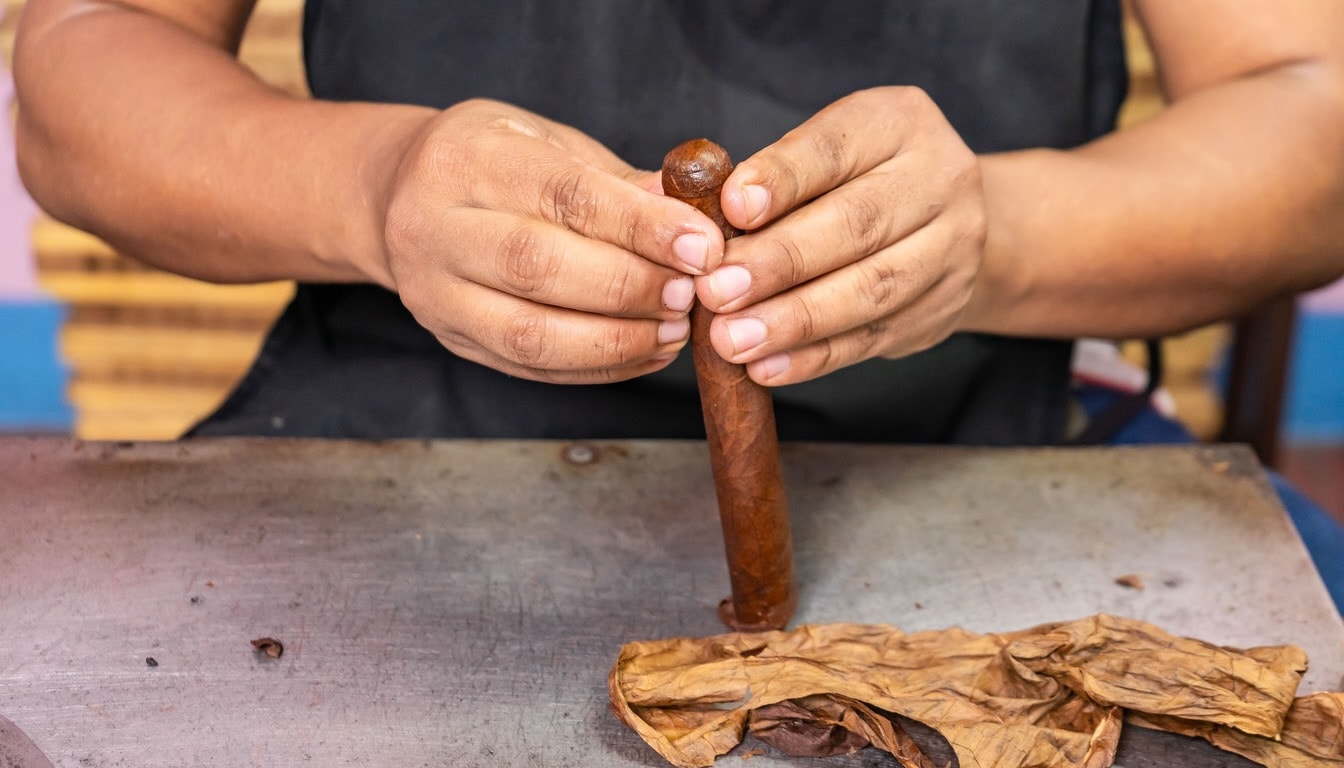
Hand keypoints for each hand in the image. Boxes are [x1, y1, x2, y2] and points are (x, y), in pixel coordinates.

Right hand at [380, 99, 724, 382]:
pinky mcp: (452, 339)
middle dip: (630, 287)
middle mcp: (435, 227)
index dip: (638, 225)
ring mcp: (435, 292)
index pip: (562, 196)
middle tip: (691, 293)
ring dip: (617, 340)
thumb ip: (617, 181)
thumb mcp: (548, 143)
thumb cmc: (494, 161)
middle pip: (538, 268)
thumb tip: (695, 217)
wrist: (398, 195)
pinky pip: (531, 369)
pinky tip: (646, 352)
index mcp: (466, 160)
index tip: (701, 245)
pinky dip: (599, 368)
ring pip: (530, 335)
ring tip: (675, 330)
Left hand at [697, 87, 986, 385]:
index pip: (836, 148)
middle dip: (779, 263)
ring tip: (732, 339)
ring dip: (793, 320)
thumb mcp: (823, 152)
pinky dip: (814, 357)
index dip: (782, 180)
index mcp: (898, 123)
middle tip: (715, 292)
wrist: (947, 220)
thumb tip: (700, 219)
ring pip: (870, 290)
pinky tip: (767, 367)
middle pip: (857, 225)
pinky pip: (872, 338)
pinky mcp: (941, 307)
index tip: (730, 208)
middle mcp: (939, 180)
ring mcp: (951, 248)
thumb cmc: (856, 179)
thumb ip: (773, 178)